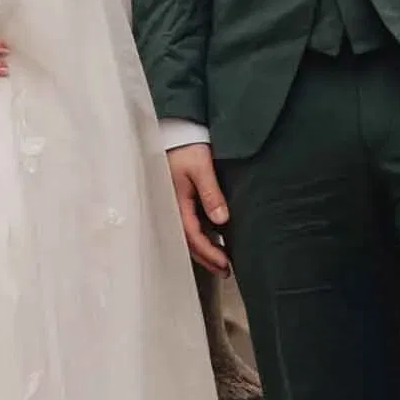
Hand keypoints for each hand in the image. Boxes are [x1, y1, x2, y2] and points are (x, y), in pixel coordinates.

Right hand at [168, 142, 230, 274]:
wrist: (176, 130)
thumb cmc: (186, 147)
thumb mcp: (200, 168)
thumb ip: (210, 193)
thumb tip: (221, 220)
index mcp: (176, 203)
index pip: (193, 236)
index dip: (209, 253)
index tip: (225, 264)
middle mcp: (173, 207)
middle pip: (189, 241)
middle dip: (207, 258)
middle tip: (225, 270)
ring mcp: (175, 204)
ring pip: (188, 235)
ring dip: (204, 249)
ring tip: (221, 260)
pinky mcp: (179, 198)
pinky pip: (189, 224)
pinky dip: (201, 236)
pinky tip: (213, 238)